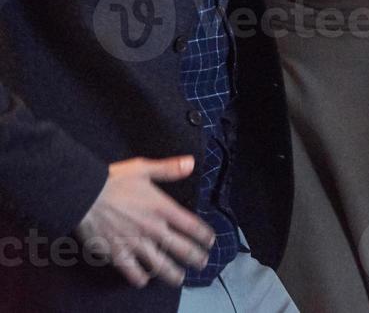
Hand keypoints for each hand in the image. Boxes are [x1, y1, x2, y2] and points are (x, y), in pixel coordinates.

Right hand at [75, 156, 214, 288]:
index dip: (204, 236)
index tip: (209, 242)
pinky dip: (139, 278)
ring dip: (172, 274)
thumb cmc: (113, 181)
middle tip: (202, 263)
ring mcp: (136, 244)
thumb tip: (191, 163)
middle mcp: (153, 229)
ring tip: (179, 279)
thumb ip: (169, 168)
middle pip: (181, 249)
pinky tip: (144, 280)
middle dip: (195, 258)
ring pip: (160, 265)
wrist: (83, 196)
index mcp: (162, 209)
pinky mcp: (117, 254)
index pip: (191, 226)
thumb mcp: (144, 168)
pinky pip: (132, 272)